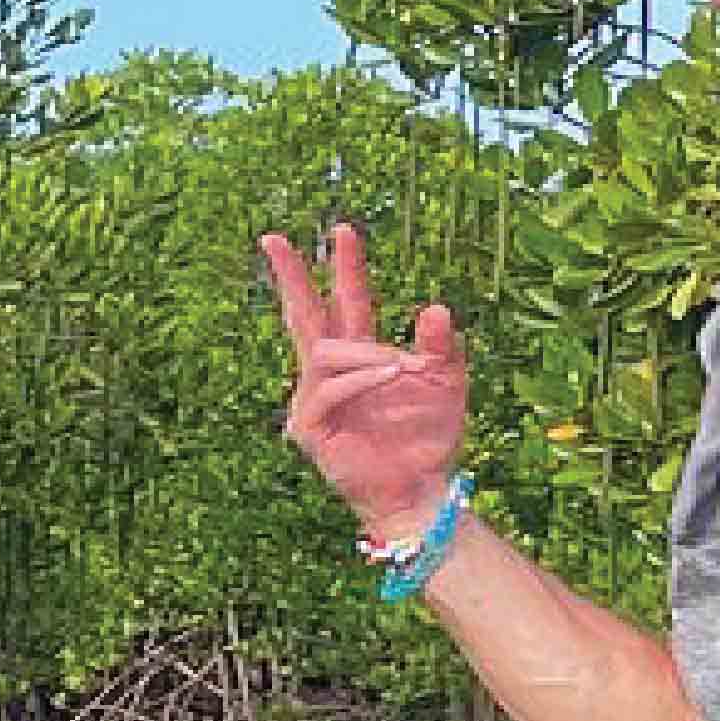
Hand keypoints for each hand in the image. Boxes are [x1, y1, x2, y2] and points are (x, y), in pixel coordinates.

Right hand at [261, 221, 473, 540]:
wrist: (422, 491)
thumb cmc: (428, 439)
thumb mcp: (447, 384)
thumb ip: (441, 347)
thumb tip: (435, 306)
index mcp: (361, 358)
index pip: (345, 304)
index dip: (344, 268)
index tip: (343, 229)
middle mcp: (332, 375)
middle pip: (304, 316)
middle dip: (292, 277)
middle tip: (273, 238)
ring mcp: (315, 401)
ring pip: (326, 354)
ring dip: (366, 354)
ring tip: (403, 367)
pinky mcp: (310, 429)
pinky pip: (327, 389)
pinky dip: (360, 380)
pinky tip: (390, 375)